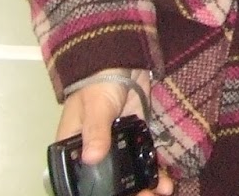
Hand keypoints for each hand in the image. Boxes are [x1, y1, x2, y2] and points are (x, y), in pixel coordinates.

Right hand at [56, 68, 173, 194]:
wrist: (123, 57)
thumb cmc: (98, 80)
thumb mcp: (95, 106)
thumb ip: (96, 131)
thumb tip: (92, 157)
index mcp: (74, 146)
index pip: (81, 178)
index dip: (96, 191)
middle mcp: (94, 149)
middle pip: (108, 179)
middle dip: (126, 192)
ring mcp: (116, 142)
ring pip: (128, 171)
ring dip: (143, 185)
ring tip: (159, 193)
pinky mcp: (135, 133)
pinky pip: (143, 156)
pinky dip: (153, 169)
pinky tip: (165, 181)